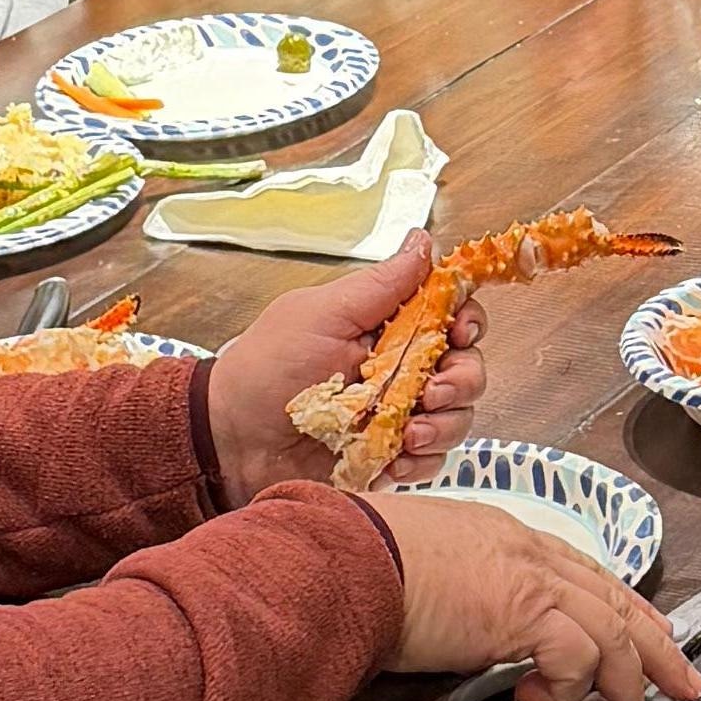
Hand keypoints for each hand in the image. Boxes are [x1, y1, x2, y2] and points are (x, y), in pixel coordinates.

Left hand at [210, 233, 485, 496]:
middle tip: (432, 392)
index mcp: (387, 326)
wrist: (232, 439)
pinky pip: (432, 459)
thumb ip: (381, 285)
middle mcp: (399, 368)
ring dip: (443, 424)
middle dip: (462, 379)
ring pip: (457, 415)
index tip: (460, 332)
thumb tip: (423, 240)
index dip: (468, 321)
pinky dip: (421, 461)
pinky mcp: (389, 455)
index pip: (452, 315)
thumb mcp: (322, 314)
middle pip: (466, 366)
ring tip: (407, 433)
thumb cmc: (267, 369)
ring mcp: (397, 414)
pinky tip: (394, 461)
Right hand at [375, 493, 700, 700]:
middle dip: (657, 645)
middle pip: (616, 599)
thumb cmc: (360, 564)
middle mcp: (528, 552)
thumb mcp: (418, 566)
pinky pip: (578, 658)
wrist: (345, 559)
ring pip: (613, 632)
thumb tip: (455, 625)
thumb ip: (454, 592)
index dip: (622, 605)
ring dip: (625, 682)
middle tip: (682, 679)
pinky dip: (567, 687)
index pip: (583, 570)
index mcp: (505, 536)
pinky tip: (538, 700)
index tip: (646, 630)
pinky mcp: (526, 615)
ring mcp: (532, 580)